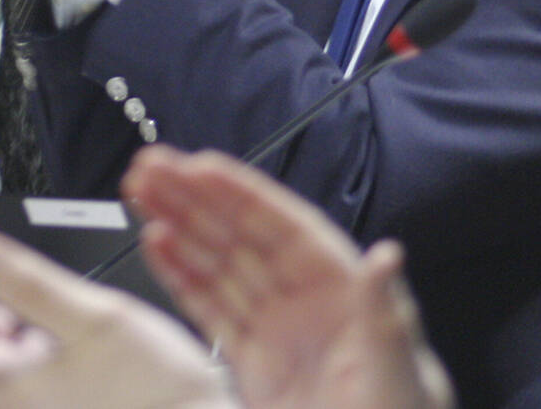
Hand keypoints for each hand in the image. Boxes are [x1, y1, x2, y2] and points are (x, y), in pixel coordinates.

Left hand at [0, 227, 234, 408]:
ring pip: (12, 381)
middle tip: (47, 315)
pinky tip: (92, 370)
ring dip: (34, 352)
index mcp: (8, 386)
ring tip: (76, 340)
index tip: (12, 293)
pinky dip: (55, 377)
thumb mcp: (89, 313)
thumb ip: (24, 280)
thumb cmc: (153, 388)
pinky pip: (42, 400)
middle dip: (8, 328)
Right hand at [123, 146, 454, 408]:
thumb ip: (384, 314)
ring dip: (180, 228)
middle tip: (152, 170)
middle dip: (195, 199)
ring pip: (219, 266)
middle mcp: (306, 304)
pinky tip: (157, 248)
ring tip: (143, 196)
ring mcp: (277, 333)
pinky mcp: (255, 367)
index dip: (238, 194)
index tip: (199, 167)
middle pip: (242, 237)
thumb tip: (385, 256)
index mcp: (341, 293)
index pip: (282, 228)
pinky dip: (180, 277)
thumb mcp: (397, 373)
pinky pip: (210, 310)